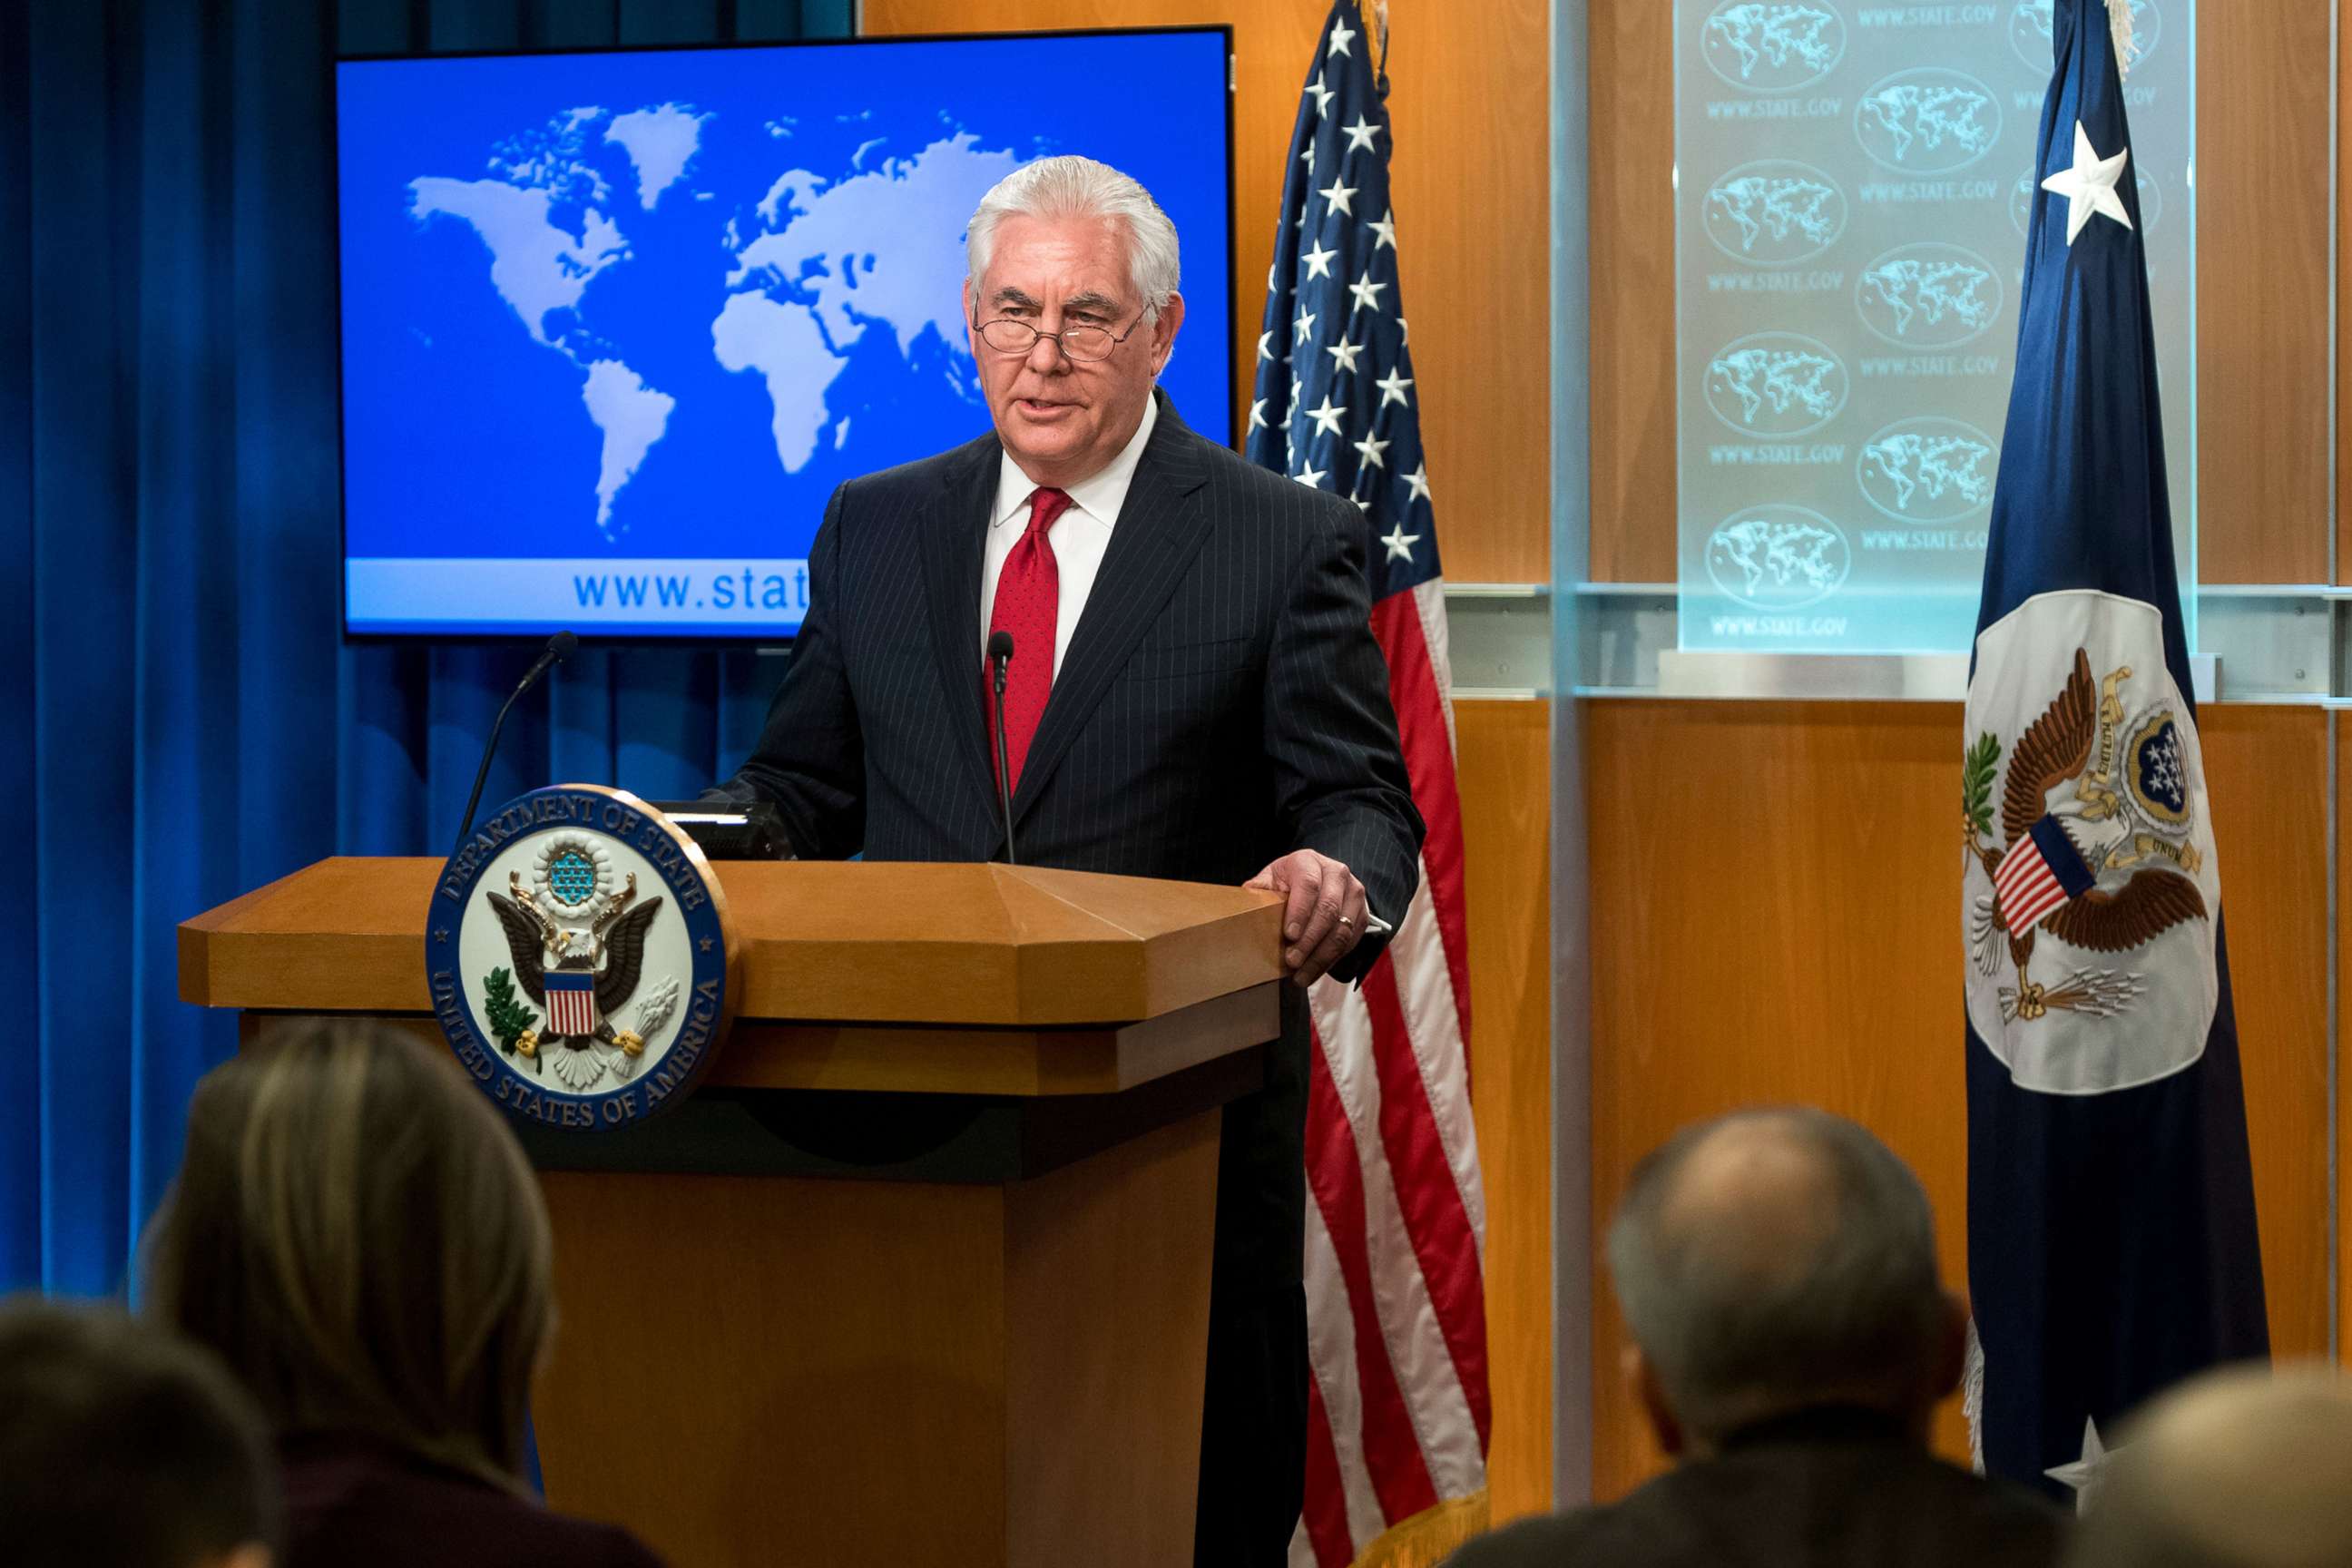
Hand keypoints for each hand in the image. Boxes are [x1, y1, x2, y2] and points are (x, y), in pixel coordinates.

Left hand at [1245, 850, 1367, 986]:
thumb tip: (1242, 906)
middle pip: (1328, 910)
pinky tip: (1313, 972)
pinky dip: (1331, 960)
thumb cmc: (1289, 883)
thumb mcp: (1271, 880)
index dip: (1299, 911)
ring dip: (1320, 957)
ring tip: (1300, 976)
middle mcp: (1336, 873)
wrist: (1319, 881)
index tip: (1289, 935)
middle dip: (1309, 941)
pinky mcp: (1362, 914)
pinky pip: (1351, 941)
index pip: (1308, 885)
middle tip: (1291, 962)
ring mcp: (1353, 893)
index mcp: (1309, 861)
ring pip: (1342, 929)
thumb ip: (1258, 892)